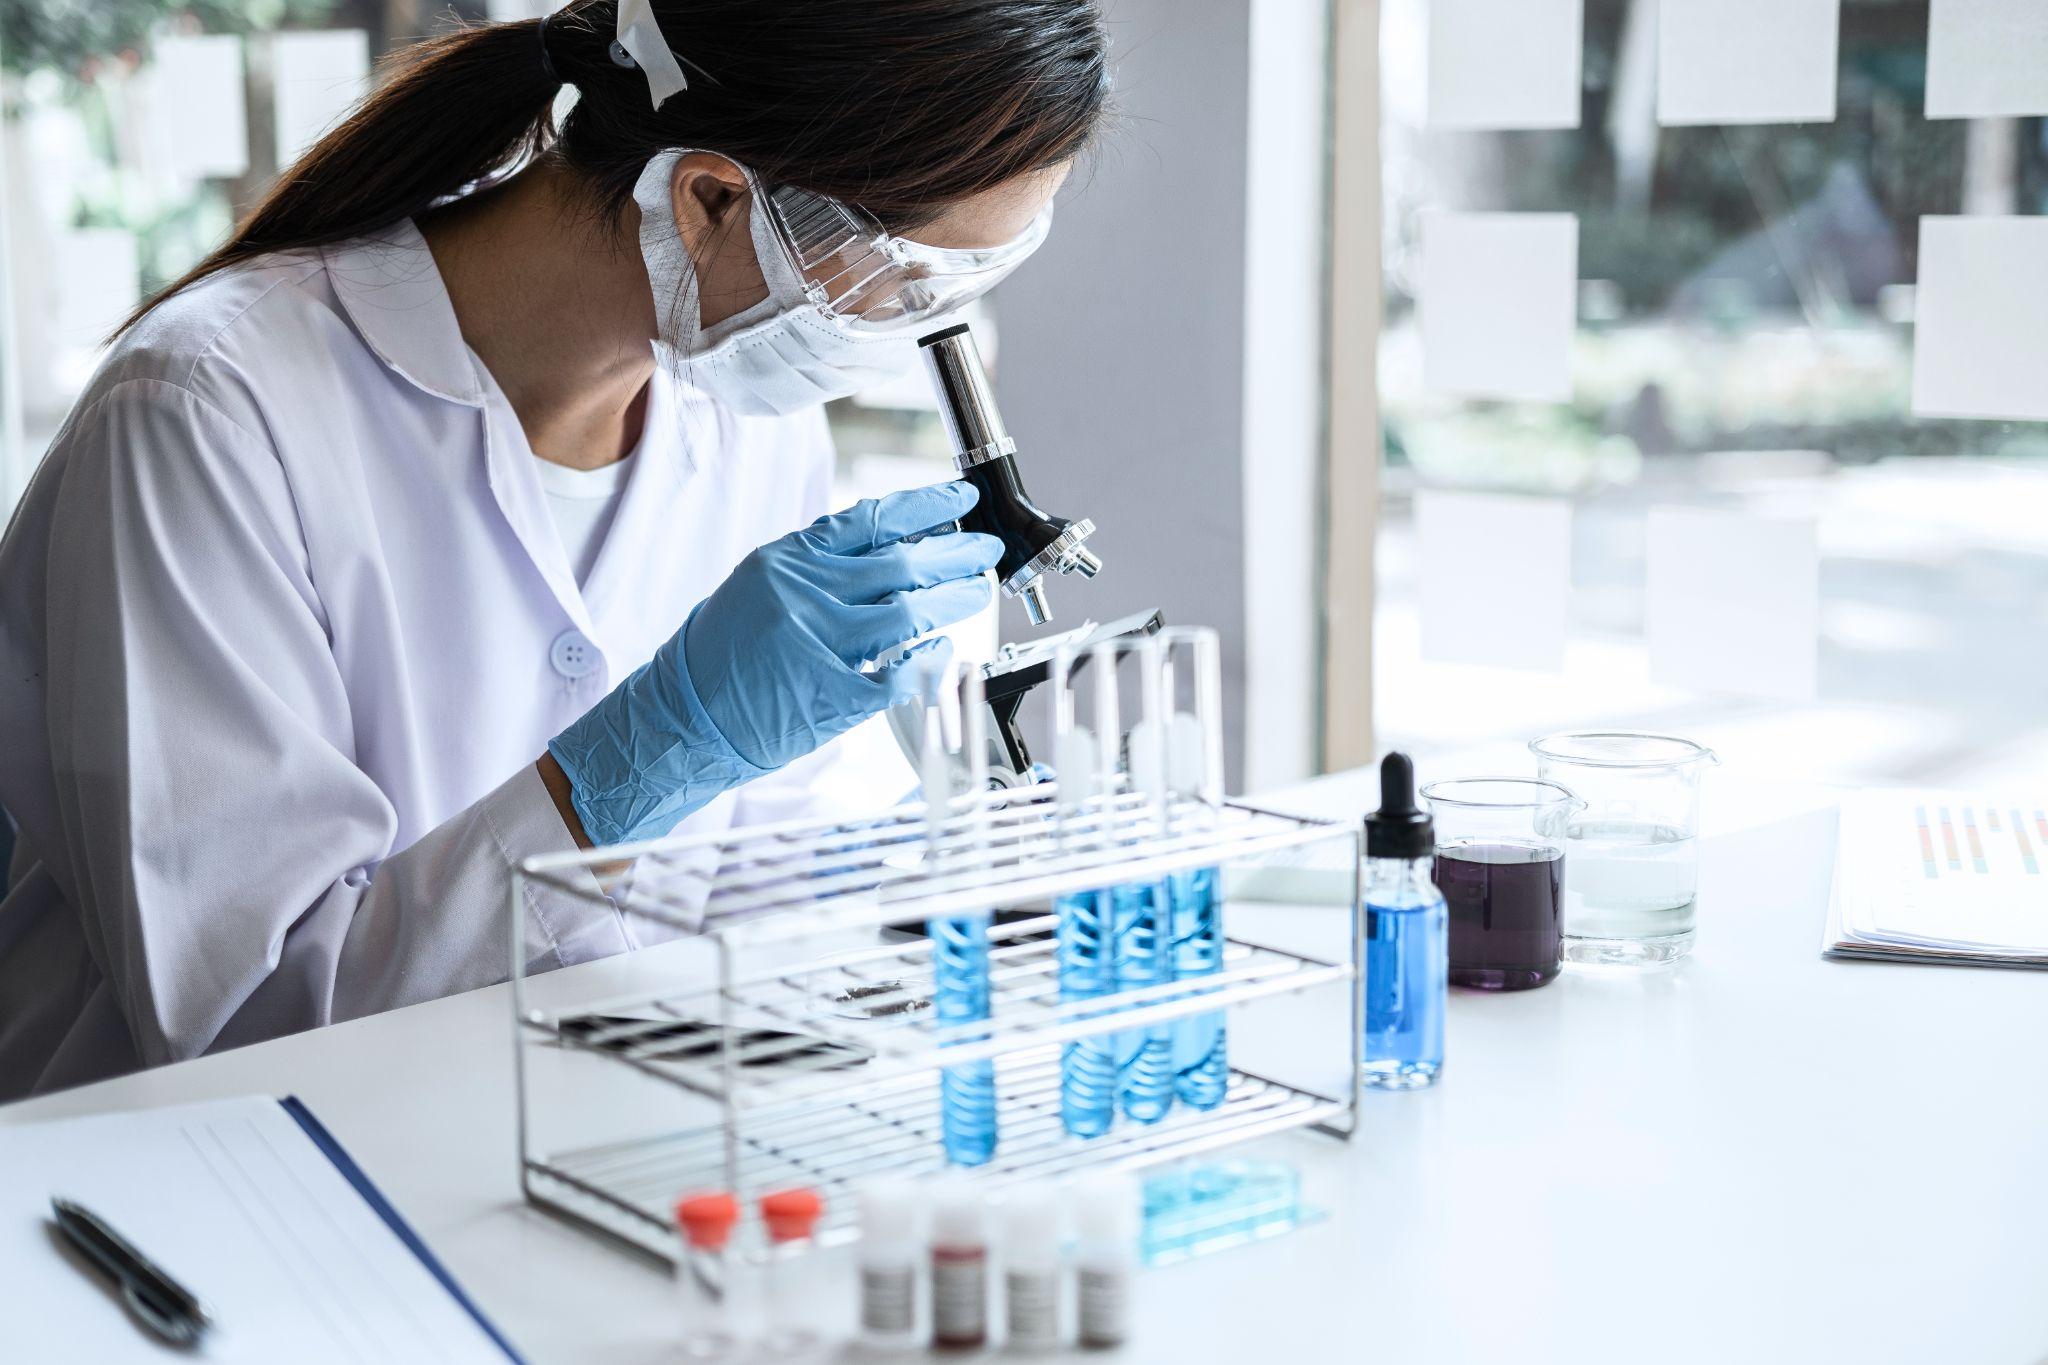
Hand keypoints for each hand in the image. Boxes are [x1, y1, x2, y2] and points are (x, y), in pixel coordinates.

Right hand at [548, 482, 999, 845]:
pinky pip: (899, 673)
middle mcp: (806, 596)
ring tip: (977, 591)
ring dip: (953, 600)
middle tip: (986, 550)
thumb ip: (821, 567)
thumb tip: (892, 548)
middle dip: (955, 554)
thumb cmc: (721, 653)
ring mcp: (821, 645)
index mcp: (789, 562)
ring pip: (911, 613)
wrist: (682, 717)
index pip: (872, 520)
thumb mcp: (761, 586)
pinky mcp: (833, 695)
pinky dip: (928, 660)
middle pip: (902, 564)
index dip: (926, 507)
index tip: (961, 500)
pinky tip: (943, 649)